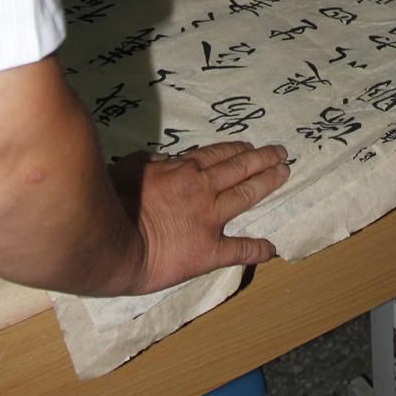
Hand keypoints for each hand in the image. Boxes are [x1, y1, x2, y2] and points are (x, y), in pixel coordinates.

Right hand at [109, 141, 289, 293]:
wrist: (113, 242)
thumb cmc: (112, 201)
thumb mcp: (130, 168)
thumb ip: (150, 161)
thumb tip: (163, 159)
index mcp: (183, 169)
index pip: (218, 154)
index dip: (237, 149)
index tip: (250, 146)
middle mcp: (203, 188)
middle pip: (240, 167)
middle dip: (262, 158)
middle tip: (281, 152)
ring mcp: (210, 217)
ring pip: (246, 194)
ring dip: (267, 182)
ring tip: (284, 173)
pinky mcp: (210, 249)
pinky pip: (239, 249)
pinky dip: (257, 248)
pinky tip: (272, 247)